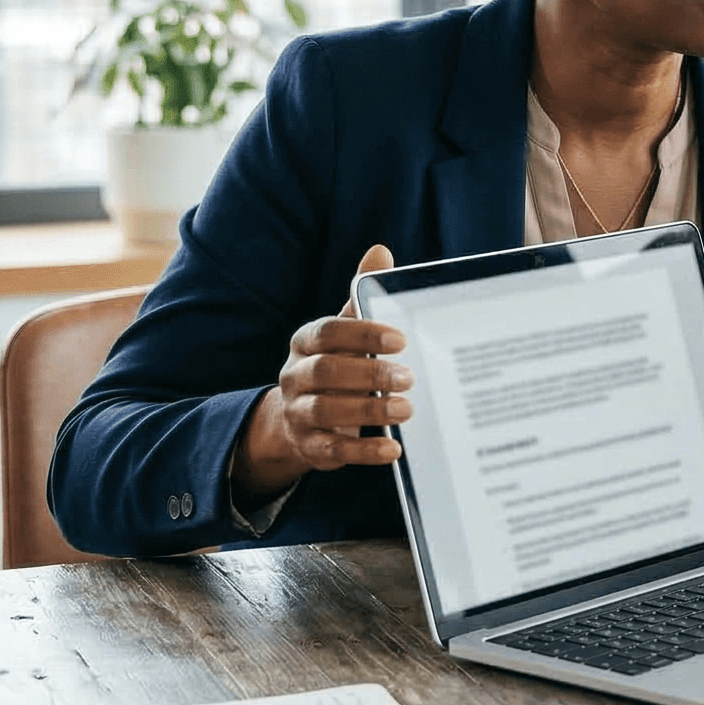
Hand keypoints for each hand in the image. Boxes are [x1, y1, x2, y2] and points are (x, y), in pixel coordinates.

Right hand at [231, 244, 411, 496]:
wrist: (298, 420)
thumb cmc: (335, 365)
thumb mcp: (345, 332)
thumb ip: (360, 297)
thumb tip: (380, 252)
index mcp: (305, 342)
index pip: (327, 333)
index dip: (362, 335)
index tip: (399, 340)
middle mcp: (295, 375)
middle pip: (326, 372)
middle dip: (368, 375)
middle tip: (408, 377)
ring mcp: (298, 413)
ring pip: (326, 411)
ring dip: (368, 412)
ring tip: (407, 409)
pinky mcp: (309, 446)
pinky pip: (333, 451)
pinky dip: (364, 452)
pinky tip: (393, 449)